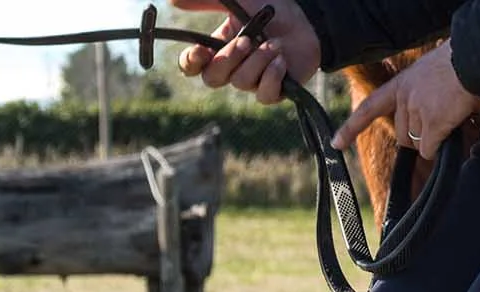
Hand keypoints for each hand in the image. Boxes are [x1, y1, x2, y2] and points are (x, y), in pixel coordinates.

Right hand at [170, 0, 321, 104]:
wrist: (308, 20)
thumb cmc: (271, 8)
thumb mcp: (234, 0)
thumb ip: (204, 0)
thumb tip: (170, 1)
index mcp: (218, 45)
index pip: (192, 66)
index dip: (190, 63)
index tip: (199, 51)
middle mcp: (233, 66)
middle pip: (212, 79)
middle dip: (228, 59)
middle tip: (247, 41)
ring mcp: (253, 80)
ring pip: (240, 83)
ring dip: (257, 61)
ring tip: (274, 44)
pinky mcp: (274, 90)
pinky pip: (263, 95)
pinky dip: (272, 77)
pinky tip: (282, 60)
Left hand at [332, 42, 479, 160]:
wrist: (474, 60)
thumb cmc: (460, 65)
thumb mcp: (430, 76)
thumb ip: (423, 95)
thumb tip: (429, 121)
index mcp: (402, 84)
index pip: (370, 107)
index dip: (351, 128)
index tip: (336, 143)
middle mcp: (404, 98)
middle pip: (402, 134)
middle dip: (418, 137)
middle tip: (439, 125)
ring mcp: (417, 111)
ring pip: (418, 144)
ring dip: (432, 140)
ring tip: (450, 119)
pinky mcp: (432, 123)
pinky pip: (429, 149)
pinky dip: (440, 147)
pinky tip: (451, 131)